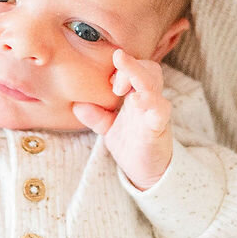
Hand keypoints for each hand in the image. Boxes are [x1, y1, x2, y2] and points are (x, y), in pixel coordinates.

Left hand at [72, 50, 171, 189]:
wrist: (147, 171)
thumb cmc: (131, 144)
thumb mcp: (108, 128)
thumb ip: (95, 115)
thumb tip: (77, 104)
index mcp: (136, 95)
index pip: (135, 68)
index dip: (122, 67)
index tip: (108, 80)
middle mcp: (148, 99)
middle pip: (149, 69)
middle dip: (131, 66)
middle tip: (112, 81)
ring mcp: (155, 111)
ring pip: (153, 84)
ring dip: (137, 76)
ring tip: (119, 87)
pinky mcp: (158, 126)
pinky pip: (160, 110)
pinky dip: (150, 101)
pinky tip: (136, 100)